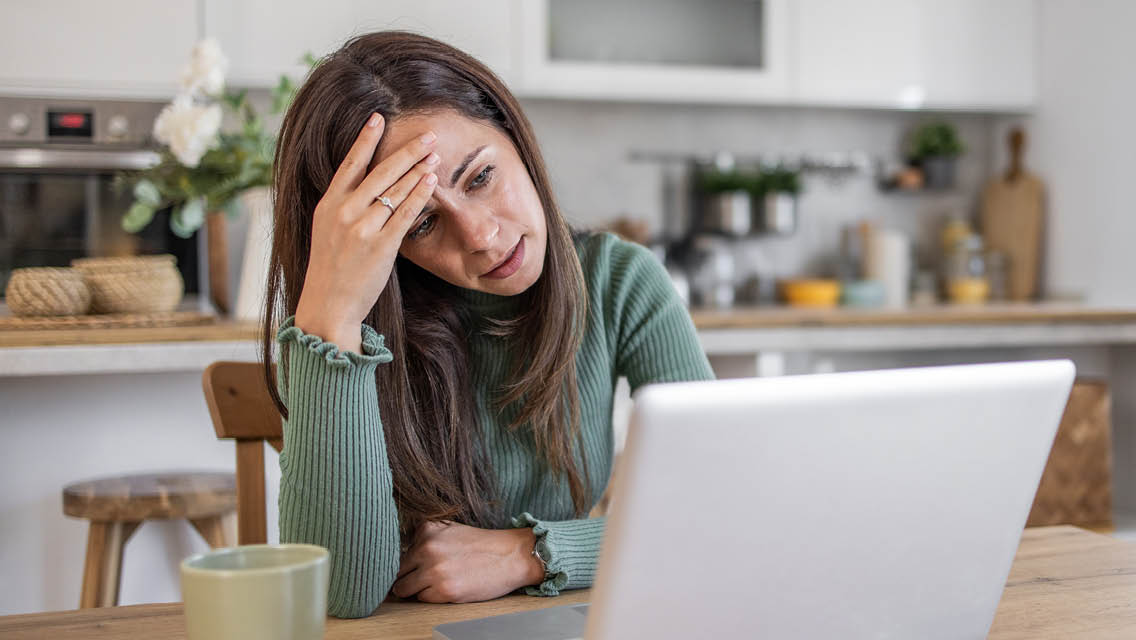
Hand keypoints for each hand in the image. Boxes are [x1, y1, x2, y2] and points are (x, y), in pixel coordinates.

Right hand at [293, 113, 439, 351]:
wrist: (328, 304)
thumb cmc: (331, 269)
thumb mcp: (327, 231)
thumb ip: (343, 207)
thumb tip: (366, 186)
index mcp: (328, 205)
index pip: (349, 164)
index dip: (365, 140)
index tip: (379, 118)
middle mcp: (344, 211)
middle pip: (380, 172)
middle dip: (407, 151)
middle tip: (428, 135)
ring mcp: (363, 228)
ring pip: (395, 190)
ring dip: (418, 169)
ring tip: (434, 154)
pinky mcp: (381, 245)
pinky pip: (405, 213)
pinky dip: (419, 194)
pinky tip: (431, 180)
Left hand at [392, 521, 545, 602]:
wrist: (512, 556)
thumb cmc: (481, 545)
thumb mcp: (449, 530)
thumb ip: (424, 539)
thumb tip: (397, 559)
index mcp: (427, 530)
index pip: (397, 551)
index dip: (405, 563)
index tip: (409, 569)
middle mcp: (427, 547)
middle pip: (396, 571)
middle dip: (405, 577)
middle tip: (421, 579)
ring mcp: (434, 570)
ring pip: (403, 588)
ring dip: (415, 589)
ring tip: (434, 584)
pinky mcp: (444, 590)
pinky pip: (421, 599)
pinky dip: (431, 597)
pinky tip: (447, 588)